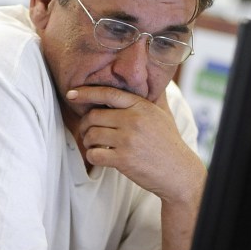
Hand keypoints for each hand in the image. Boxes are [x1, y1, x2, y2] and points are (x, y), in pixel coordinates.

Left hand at [66, 85, 203, 203]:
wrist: (179, 171)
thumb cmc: (169, 142)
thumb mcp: (163, 114)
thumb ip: (153, 96)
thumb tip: (150, 77)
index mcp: (141, 106)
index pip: (108, 93)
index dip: (86, 93)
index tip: (71, 94)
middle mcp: (133, 120)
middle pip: (93, 116)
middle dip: (85, 125)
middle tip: (86, 131)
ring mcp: (128, 140)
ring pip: (91, 135)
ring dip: (87, 141)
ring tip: (94, 145)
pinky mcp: (123, 160)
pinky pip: (94, 154)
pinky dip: (92, 156)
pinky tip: (99, 157)